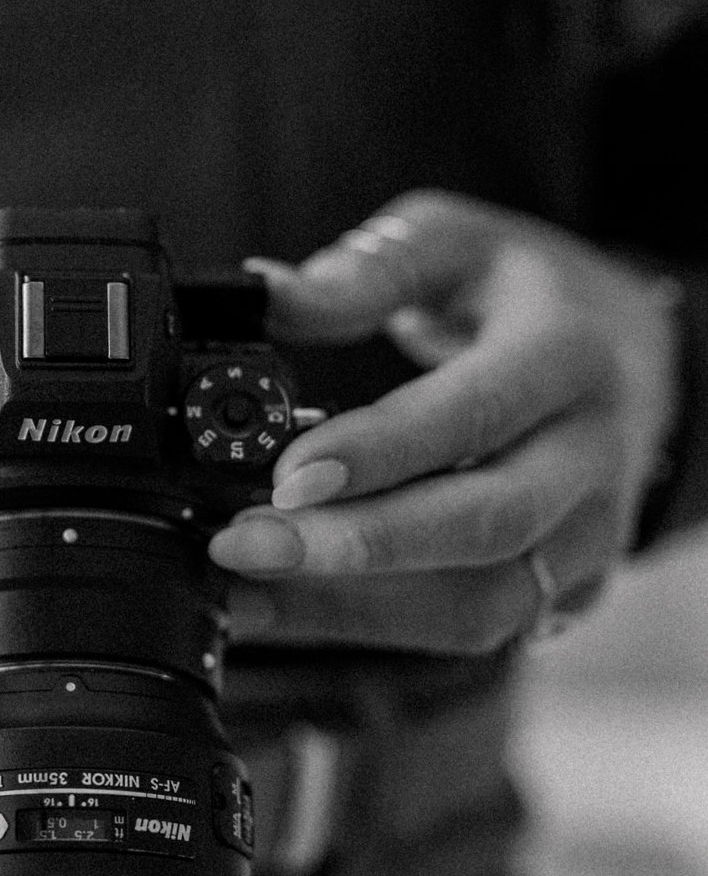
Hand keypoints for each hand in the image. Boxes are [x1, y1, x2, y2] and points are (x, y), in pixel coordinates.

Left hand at [209, 192, 681, 656]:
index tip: (285, 476)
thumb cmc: (526, 294)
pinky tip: (283, 606)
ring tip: (243, 585)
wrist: (632, 354)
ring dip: (352, 608)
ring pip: (482, 605)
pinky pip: (473, 631)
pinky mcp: (571, 591)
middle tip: (243, 543)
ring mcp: (590, 535)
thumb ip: (365, 272)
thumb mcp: (452, 244)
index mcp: (567, 356)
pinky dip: (372, 627)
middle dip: (355, 547)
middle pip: (485, 526)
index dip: (380, 453)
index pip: (475, 415)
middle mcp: (593, 455)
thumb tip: (267, 294)